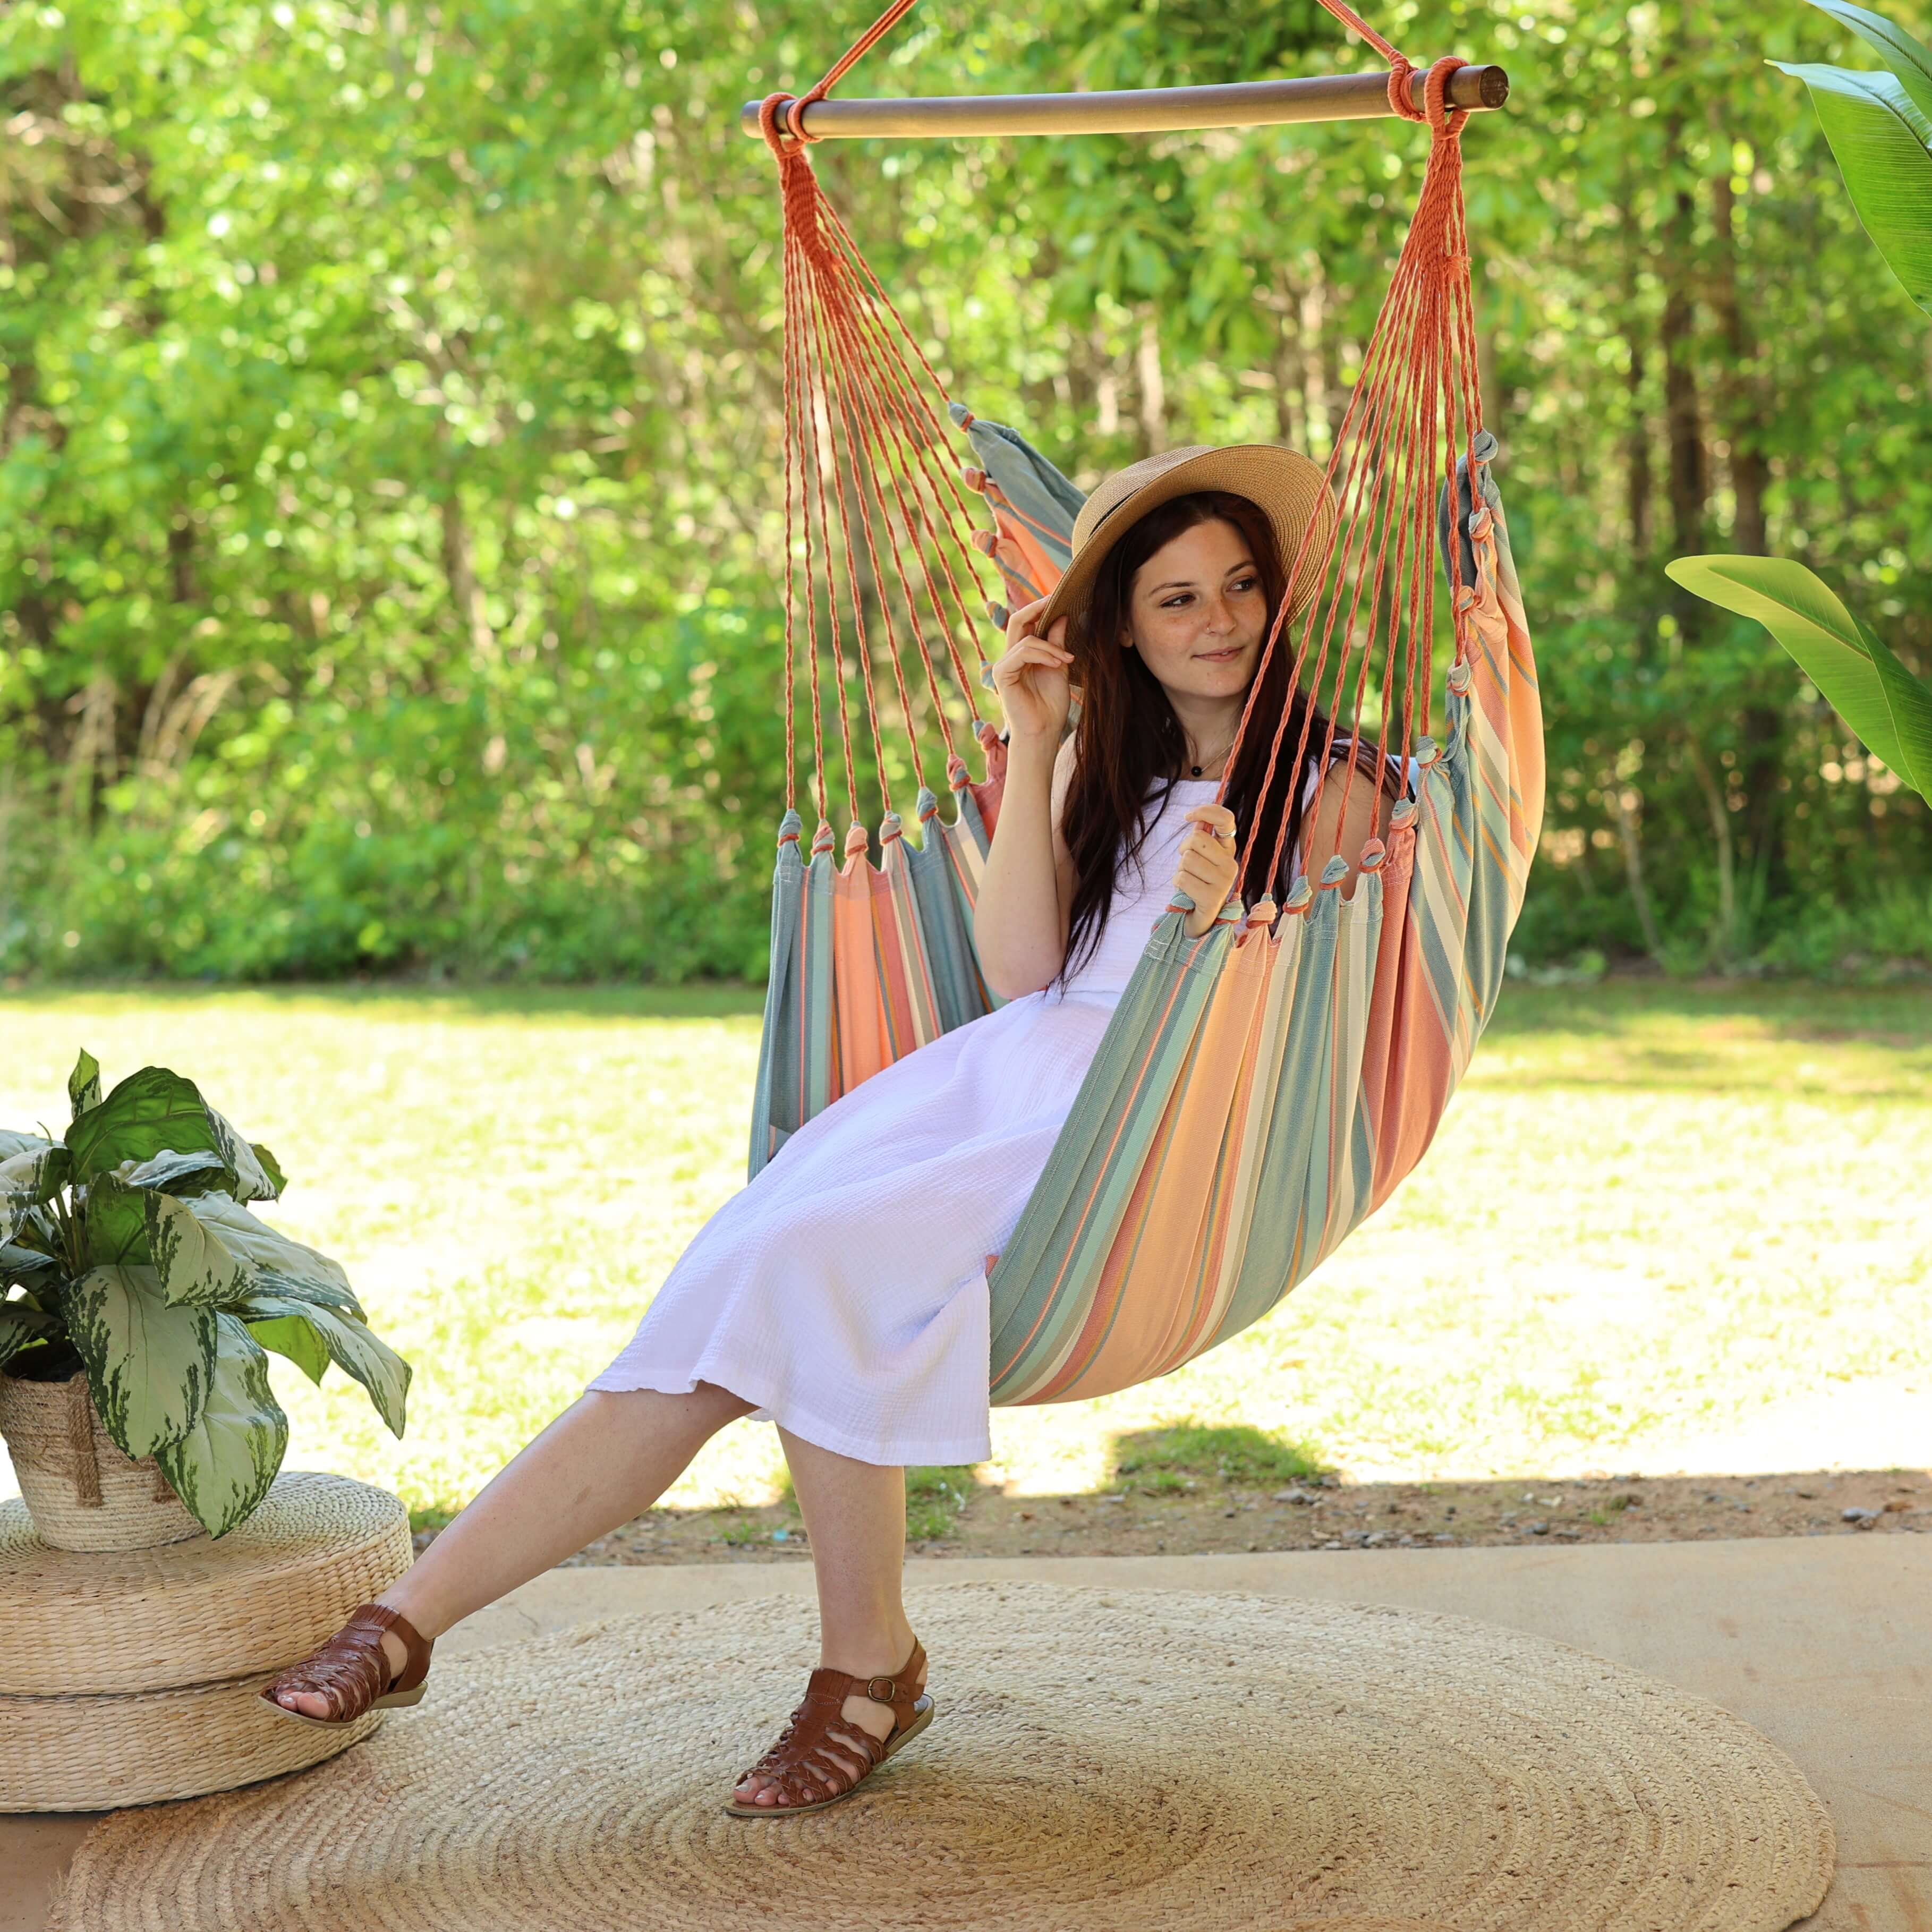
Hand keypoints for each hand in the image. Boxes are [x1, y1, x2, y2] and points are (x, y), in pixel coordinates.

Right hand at [990, 595, 1072, 746]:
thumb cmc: (1051, 706)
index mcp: (1023, 654)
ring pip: (1026, 638)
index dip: (1040, 607)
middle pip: (1018, 620)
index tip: (1061, 597)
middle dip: (1038, 607)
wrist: (1044, 732)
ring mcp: (1004, 665)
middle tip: (1059, 598)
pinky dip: (1043, 654)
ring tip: (1066, 659)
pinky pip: (1023, 652)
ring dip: (1051, 645)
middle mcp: (1010, 657)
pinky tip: (1058, 663)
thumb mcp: (1059, 667)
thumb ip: (1057, 643)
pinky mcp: (1002, 674)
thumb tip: (1062, 616)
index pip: (1026, 622)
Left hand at [1172, 803, 1238, 937]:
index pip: (1226, 820)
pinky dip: (1178, 883)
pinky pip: (1182, 878)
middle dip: (1183, 848)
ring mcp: (1224, 882)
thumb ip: (1201, 836)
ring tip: (1189, 879)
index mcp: (1228, 850)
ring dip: (1180, 869)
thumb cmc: (1198, 881)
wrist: (1200, 917)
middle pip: (1197, 838)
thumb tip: (1197, 817)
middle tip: (1187, 864)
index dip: (1206, 811)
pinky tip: (1187, 891)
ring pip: (1187, 859)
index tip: (1188, 817)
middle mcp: (1231, 864)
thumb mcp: (1200, 856)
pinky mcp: (1212, 897)